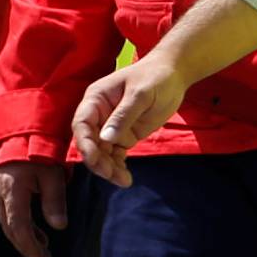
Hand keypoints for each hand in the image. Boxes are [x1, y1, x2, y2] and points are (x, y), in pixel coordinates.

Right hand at [0, 158, 68, 256]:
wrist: (18, 129)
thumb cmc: (38, 149)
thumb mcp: (52, 173)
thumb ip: (54, 200)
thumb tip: (59, 226)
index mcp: (12, 191)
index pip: (20, 228)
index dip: (31, 249)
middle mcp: (1, 193)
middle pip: (11, 229)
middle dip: (27, 248)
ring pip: (9, 222)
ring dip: (25, 238)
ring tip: (43, 248)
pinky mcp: (2, 187)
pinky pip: (9, 212)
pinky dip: (22, 225)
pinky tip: (37, 231)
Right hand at [71, 54, 186, 184]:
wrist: (173, 76)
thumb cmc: (155, 78)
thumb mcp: (141, 94)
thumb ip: (124, 115)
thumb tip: (105, 138)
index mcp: (96, 99)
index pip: (82, 123)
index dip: (84, 143)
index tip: (94, 159)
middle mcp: (99, 115)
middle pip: (90, 142)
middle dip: (97, 160)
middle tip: (111, 174)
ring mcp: (111, 127)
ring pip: (102, 152)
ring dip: (108, 168)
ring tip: (123, 180)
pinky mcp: (124, 136)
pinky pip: (115, 154)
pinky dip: (118, 166)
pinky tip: (125, 178)